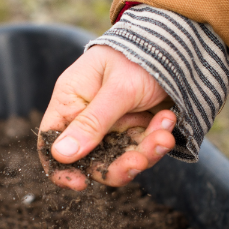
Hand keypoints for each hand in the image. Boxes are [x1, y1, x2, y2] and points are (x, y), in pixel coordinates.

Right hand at [38, 45, 175, 190]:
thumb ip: (92, 122)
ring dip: (145, 152)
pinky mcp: (136, 128)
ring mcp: (114, 124)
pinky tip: (168, 119)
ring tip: (164, 135)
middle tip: (140, 161)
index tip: (80, 184)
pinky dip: (158, 139)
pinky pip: (142, 149)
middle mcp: (88, 116)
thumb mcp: (117, 89)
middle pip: (92, 158)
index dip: (60, 167)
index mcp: (71, 100)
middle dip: (118, 165)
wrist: (176, 45)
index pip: (52, 140)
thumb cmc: (138, 56)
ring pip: (121, 157)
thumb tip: (60, 155)